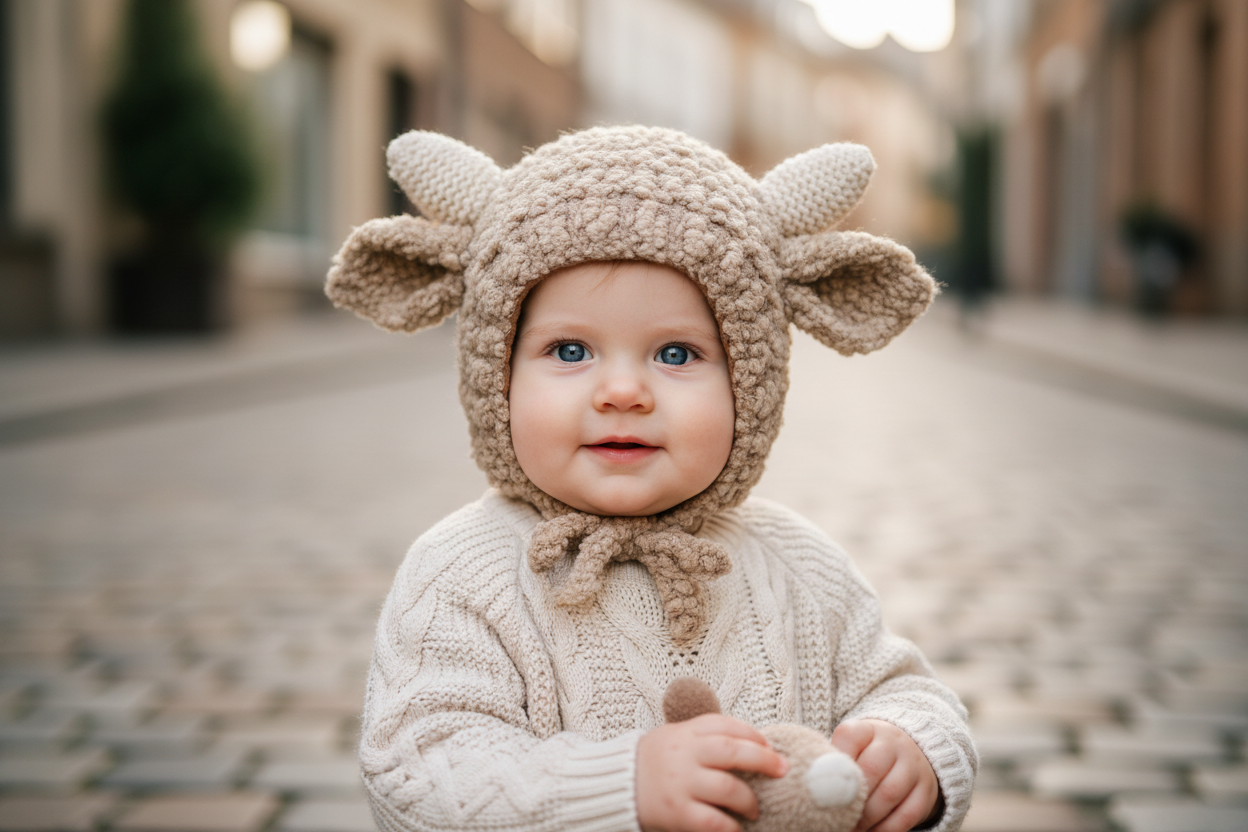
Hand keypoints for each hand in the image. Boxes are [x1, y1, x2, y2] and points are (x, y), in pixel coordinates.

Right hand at [636, 714, 788, 831]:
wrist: (613, 786)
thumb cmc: (653, 762)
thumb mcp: (674, 737)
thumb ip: (705, 737)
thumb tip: (752, 743)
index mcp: (685, 734)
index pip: (725, 725)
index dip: (752, 734)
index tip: (768, 745)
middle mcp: (684, 755)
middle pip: (732, 751)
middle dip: (763, 759)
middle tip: (781, 769)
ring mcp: (680, 784)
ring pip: (727, 788)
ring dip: (749, 799)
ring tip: (754, 808)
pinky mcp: (676, 813)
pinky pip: (712, 821)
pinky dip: (730, 826)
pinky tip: (736, 828)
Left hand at [831, 719, 939, 831]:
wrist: (909, 752)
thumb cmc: (867, 754)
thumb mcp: (852, 747)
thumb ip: (834, 760)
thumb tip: (812, 785)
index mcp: (868, 729)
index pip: (850, 736)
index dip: (835, 762)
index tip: (823, 784)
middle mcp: (894, 743)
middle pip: (871, 769)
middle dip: (851, 798)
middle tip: (836, 816)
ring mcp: (913, 766)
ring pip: (889, 794)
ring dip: (866, 817)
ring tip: (851, 827)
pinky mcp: (925, 791)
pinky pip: (906, 815)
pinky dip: (885, 829)